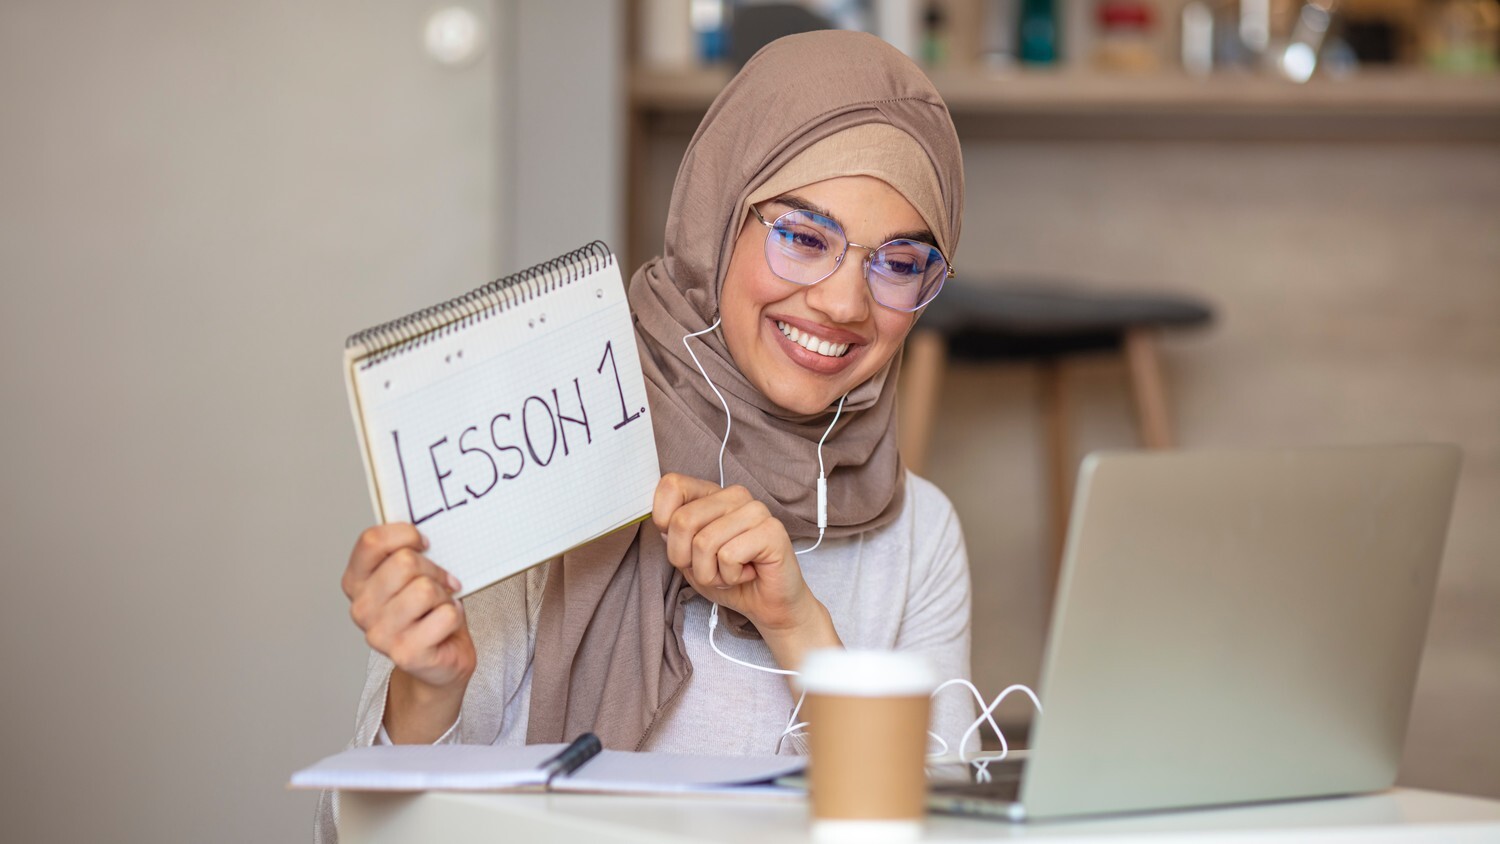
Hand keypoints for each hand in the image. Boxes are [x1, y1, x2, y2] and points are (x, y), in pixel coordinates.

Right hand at [342, 523, 475, 741]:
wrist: (439, 661)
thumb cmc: (427, 611)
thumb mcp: (411, 575)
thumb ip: (406, 552)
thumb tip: (426, 527)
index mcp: (356, 582)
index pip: (372, 541)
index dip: (405, 534)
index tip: (423, 543)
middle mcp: (361, 609)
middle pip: (405, 562)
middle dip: (434, 569)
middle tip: (440, 583)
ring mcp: (380, 634)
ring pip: (426, 589)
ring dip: (444, 595)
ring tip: (440, 606)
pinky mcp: (405, 654)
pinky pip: (446, 615)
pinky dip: (455, 616)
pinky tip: (445, 625)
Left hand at [653, 474, 840, 668]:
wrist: (767, 605)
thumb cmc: (728, 578)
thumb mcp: (689, 558)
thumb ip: (674, 536)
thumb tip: (662, 525)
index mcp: (711, 494)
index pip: (671, 485)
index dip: (663, 520)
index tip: (680, 544)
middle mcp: (734, 495)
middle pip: (682, 521)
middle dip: (685, 559)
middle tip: (709, 568)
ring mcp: (755, 510)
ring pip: (704, 543)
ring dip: (710, 573)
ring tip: (730, 573)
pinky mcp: (771, 530)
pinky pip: (728, 556)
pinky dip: (730, 576)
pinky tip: (747, 573)